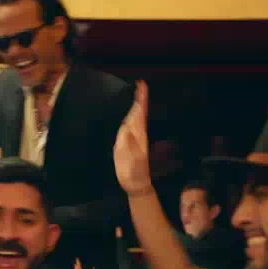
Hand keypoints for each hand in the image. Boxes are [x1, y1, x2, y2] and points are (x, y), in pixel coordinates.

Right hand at [113, 80, 153, 194]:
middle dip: (139, 98)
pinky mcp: (128, 143)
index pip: (140, 113)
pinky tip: (128, 115)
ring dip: (136, 105)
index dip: (141, 99)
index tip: (142, 86)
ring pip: (135, 118)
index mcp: (138, 134)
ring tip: (136, 94)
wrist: (136, 184)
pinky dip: (130, 117)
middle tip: (139, 85)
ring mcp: (134, 138)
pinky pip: (129, 126)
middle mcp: (137, 133)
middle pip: (138, 112)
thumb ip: (128, 144)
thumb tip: (125, 128)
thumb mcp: (131, 159)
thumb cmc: (133, 172)